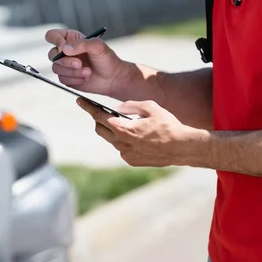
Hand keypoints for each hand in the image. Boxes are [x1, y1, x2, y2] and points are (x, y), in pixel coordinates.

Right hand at [45, 28, 131, 96]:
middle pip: (52, 54)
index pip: (52, 36)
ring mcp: (66, 65)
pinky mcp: (67, 78)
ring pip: (56, 68)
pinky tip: (86, 78)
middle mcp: (66, 52)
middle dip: (66, 61)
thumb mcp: (98, 47)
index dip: (56, 41)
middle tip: (80, 64)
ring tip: (88, 72)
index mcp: (71, 39)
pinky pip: (62, 79)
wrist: (113, 78)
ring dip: (72, 72)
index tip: (65, 48)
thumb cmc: (107, 59)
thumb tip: (64, 49)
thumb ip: (82, 44)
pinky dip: (75, 79)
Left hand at [77, 98, 195, 166]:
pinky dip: (123, 140)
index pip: (99, 116)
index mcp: (124, 129)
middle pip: (100, 129)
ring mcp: (126, 154)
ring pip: (111, 139)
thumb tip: (116, 108)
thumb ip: (130, 106)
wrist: (182, 147)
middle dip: (99, 119)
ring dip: (113, 130)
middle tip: (102, 111)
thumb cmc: (168, 125)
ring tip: (124, 122)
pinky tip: (136, 135)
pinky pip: (121, 148)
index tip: (80, 101)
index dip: (88, 107)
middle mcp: (121, 144)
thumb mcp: (150, 107)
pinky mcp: (132, 161)